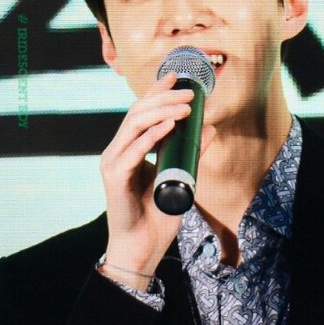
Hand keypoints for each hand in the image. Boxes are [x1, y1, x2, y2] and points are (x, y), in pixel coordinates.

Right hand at [99, 71, 215, 289]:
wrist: (141, 247)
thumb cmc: (157, 215)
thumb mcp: (180, 176)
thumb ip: (191, 153)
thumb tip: (210, 128)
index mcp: (129, 147)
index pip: (141, 111)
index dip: (157, 91)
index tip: (176, 76)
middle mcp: (118, 150)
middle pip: (138, 112)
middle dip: (164, 98)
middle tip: (190, 93)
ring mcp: (114, 162)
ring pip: (134, 125)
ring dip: (162, 112)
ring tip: (186, 106)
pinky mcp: (115, 178)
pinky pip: (133, 151)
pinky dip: (151, 136)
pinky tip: (168, 126)